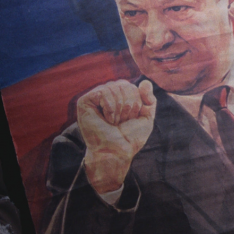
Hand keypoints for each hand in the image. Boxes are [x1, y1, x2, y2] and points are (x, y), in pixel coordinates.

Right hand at [78, 79, 155, 193]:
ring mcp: (95, 97)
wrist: (116, 152)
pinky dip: (110, 107)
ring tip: (113, 122)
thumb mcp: (146, 117)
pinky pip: (104, 91)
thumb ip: (149, 99)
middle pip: (125, 86)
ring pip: (115, 88)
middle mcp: (107, 93)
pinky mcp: (84, 101)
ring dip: (119, 110)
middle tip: (121, 122)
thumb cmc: (130, 137)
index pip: (133, 87)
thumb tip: (146, 82)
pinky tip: (106, 119)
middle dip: (129, 106)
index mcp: (120, 95)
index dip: (136, 104)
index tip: (130, 120)